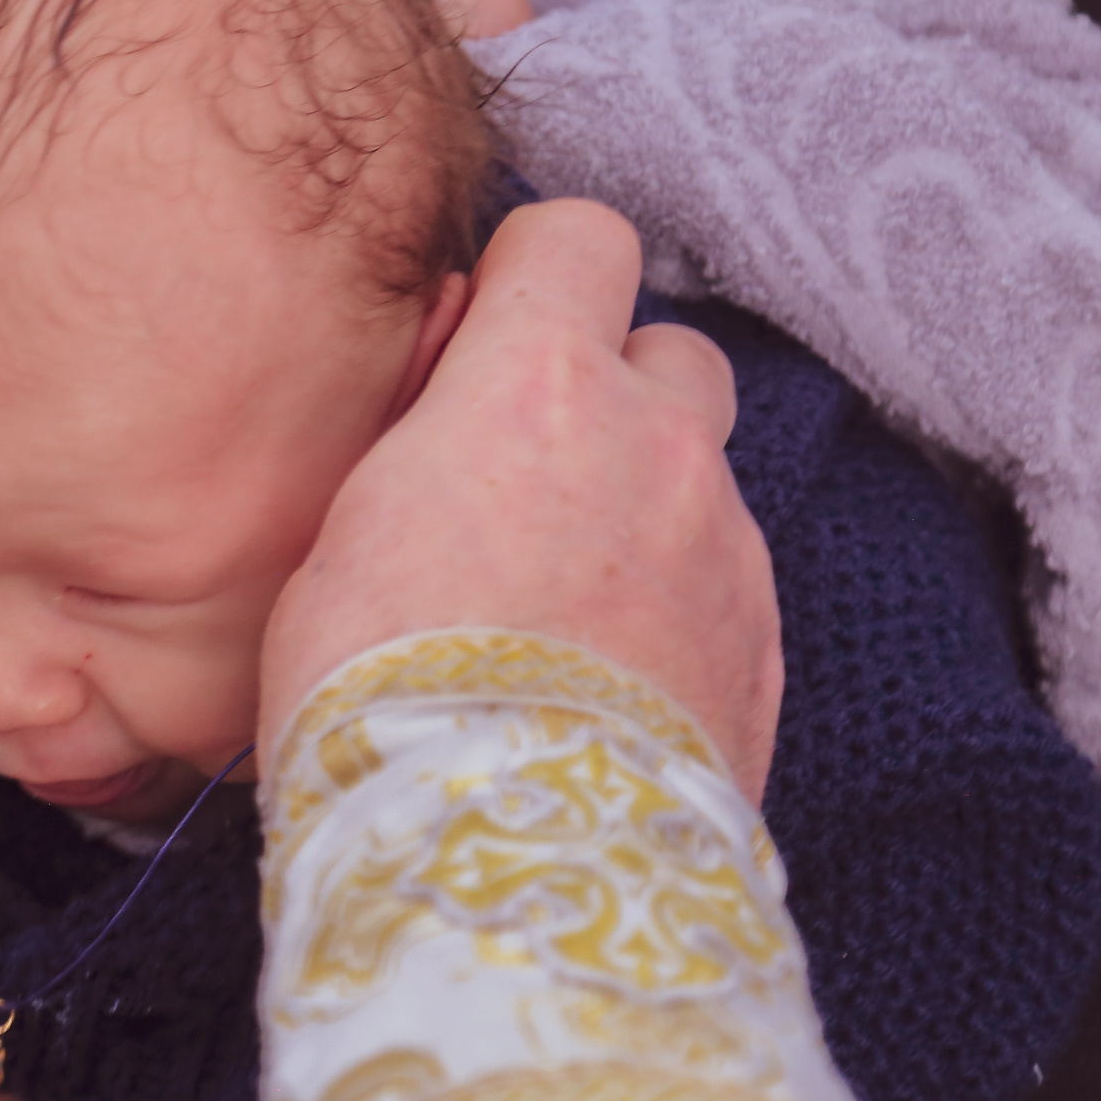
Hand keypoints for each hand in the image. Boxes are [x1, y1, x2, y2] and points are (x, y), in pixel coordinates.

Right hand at [261, 198, 780, 800]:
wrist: (490, 861)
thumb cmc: (374, 696)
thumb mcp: (338, 536)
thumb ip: (412, 444)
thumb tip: (443, 409)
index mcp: (537, 387)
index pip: (581, 238)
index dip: (538, 276)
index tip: (492, 340)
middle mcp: (656, 447)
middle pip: (672, 352)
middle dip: (614, 397)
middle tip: (535, 481)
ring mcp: (725, 551)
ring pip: (703, 482)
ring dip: (646, 513)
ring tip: (561, 611)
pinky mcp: (762, 654)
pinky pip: (725, 591)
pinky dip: (675, 614)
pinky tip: (603, 685)